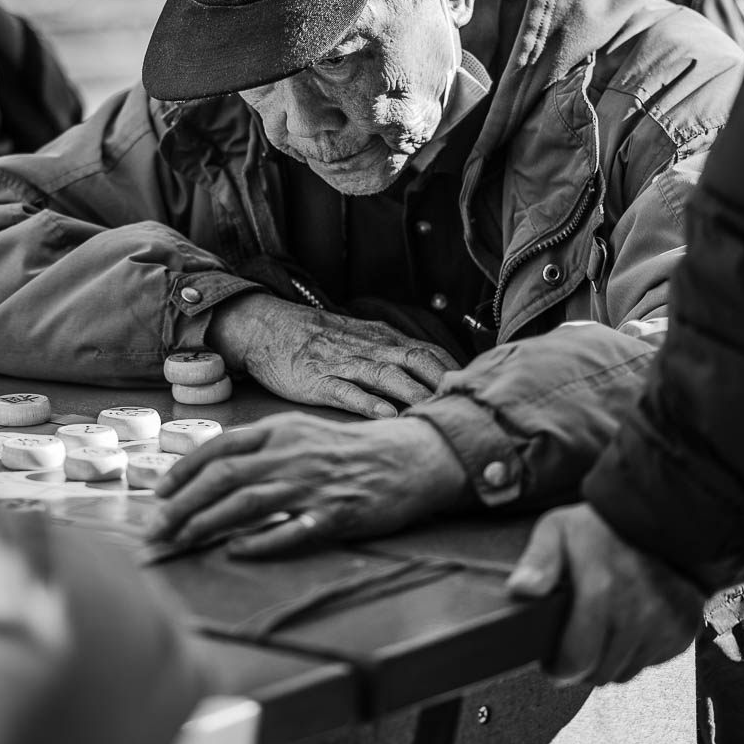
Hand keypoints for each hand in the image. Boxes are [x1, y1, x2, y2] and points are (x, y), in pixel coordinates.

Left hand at [149, 413, 467, 556]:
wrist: (409, 457)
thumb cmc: (349, 448)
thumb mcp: (301, 432)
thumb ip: (262, 446)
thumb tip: (213, 467)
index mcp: (280, 431)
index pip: (220, 448)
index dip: (184, 470)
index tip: (160, 493)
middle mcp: (291, 454)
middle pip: (223, 478)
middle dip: (183, 504)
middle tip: (157, 528)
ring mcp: (312, 485)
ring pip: (248, 503)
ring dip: (207, 523)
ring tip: (181, 540)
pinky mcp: (335, 514)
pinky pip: (291, 530)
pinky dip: (260, 542)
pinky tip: (235, 551)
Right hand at [205, 294, 457, 418]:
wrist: (268, 328)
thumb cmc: (317, 339)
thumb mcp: (360, 339)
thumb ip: (392, 356)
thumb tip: (428, 377)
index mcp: (382, 339)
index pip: (429, 351)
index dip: (453, 371)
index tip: (475, 392)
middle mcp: (369, 349)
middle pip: (416, 361)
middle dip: (442, 383)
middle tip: (463, 406)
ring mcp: (344, 364)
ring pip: (387, 377)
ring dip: (413, 394)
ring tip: (435, 413)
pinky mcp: (319, 381)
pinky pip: (348, 392)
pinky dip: (369, 403)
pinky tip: (387, 415)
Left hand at [507, 504, 703, 684]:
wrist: (663, 519)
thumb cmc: (605, 527)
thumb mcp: (558, 530)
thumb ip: (538, 561)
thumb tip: (521, 588)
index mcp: (601, 590)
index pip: (576, 660)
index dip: (558, 668)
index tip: (552, 663)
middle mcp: (637, 613)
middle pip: (600, 673)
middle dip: (582, 666)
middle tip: (574, 646)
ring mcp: (663, 625)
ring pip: (625, 673)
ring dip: (609, 661)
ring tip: (600, 633)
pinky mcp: (682, 632)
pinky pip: (651, 663)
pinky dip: (636, 653)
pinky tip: (627, 628)